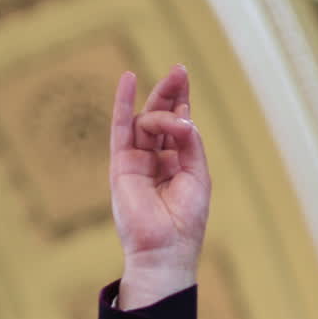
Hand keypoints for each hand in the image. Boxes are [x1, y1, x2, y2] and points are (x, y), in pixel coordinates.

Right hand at [109, 65, 211, 308]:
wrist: (164, 248)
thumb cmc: (185, 220)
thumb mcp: (197, 174)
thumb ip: (189, 143)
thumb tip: (182, 117)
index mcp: (176, 164)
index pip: (177, 126)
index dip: (181, 102)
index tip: (184, 80)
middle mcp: (155, 160)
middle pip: (160, 117)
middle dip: (169, 93)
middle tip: (179, 70)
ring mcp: (136, 162)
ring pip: (146, 122)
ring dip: (160, 105)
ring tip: (175, 99)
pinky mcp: (121, 165)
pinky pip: (120, 129)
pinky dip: (123, 103)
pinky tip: (128, 79)